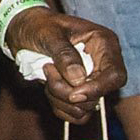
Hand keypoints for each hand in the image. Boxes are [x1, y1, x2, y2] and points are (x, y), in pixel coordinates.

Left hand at [5, 7, 125, 122]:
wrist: (24, 30)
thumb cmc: (38, 25)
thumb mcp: (49, 34)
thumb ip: (64, 55)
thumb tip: (79, 80)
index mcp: (103, 43)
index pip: (115, 76)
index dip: (97, 89)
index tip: (72, 93)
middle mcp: (102, 64)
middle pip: (98, 96)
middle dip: (68, 91)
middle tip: (48, 70)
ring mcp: (92, 81)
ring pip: (85, 108)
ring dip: (60, 98)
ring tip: (47, 73)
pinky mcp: (80, 93)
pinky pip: (76, 114)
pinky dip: (58, 106)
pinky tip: (48, 86)